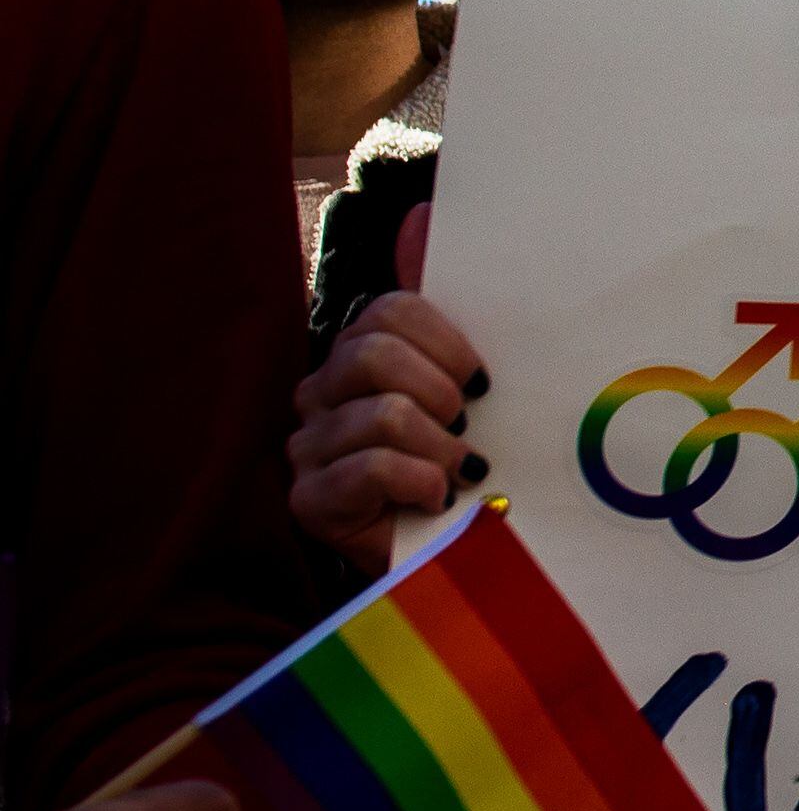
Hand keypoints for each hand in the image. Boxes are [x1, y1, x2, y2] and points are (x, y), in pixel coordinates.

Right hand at [290, 279, 486, 576]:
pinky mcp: (308, 497)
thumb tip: (451, 257)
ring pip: (383, 414)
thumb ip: (460, 347)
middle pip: (374, 353)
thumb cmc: (454, 467)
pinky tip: (437, 497)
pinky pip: (371, 468)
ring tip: (460, 469)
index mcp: (356, 355)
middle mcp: (320, 393)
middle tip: (465, 425)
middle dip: (438, 389)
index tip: (480, 380)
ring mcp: (307, 445)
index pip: (391, 311)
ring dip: (439, 446)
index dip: (446, 342)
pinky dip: (420, 481)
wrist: (433, 553)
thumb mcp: (465, 401)